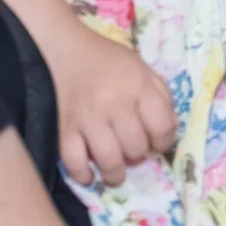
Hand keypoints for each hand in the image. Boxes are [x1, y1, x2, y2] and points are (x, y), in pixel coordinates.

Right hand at [45, 25, 177, 187]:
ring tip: (115, 174)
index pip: (162, 126)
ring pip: (110, 160)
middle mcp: (115, 103)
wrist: (58, 50)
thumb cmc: (103, 59)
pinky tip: (88, 175)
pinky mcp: (63, 129)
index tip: (156, 145)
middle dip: (138, 156)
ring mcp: (88, 118)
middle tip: (132, 155)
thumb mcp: (140, 67)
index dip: (164, 142)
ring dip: (115, 173)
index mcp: (138, 85)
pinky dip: (83, 175)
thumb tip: (167, 129)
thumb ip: (158, 94)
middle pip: (136, 147)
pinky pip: (75, 162)